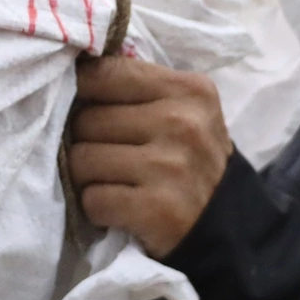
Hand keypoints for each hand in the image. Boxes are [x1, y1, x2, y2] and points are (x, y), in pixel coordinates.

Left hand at [69, 57, 232, 257]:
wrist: (228, 226)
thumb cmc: (192, 160)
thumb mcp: (184, 111)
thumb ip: (138, 89)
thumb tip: (71, 73)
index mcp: (188, 90)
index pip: (104, 73)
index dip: (80, 90)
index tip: (82, 107)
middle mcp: (182, 123)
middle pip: (86, 120)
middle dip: (86, 141)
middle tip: (108, 157)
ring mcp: (170, 166)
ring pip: (82, 159)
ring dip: (87, 178)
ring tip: (113, 183)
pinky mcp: (157, 208)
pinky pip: (92, 199)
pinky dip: (97, 209)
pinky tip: (119, 209)